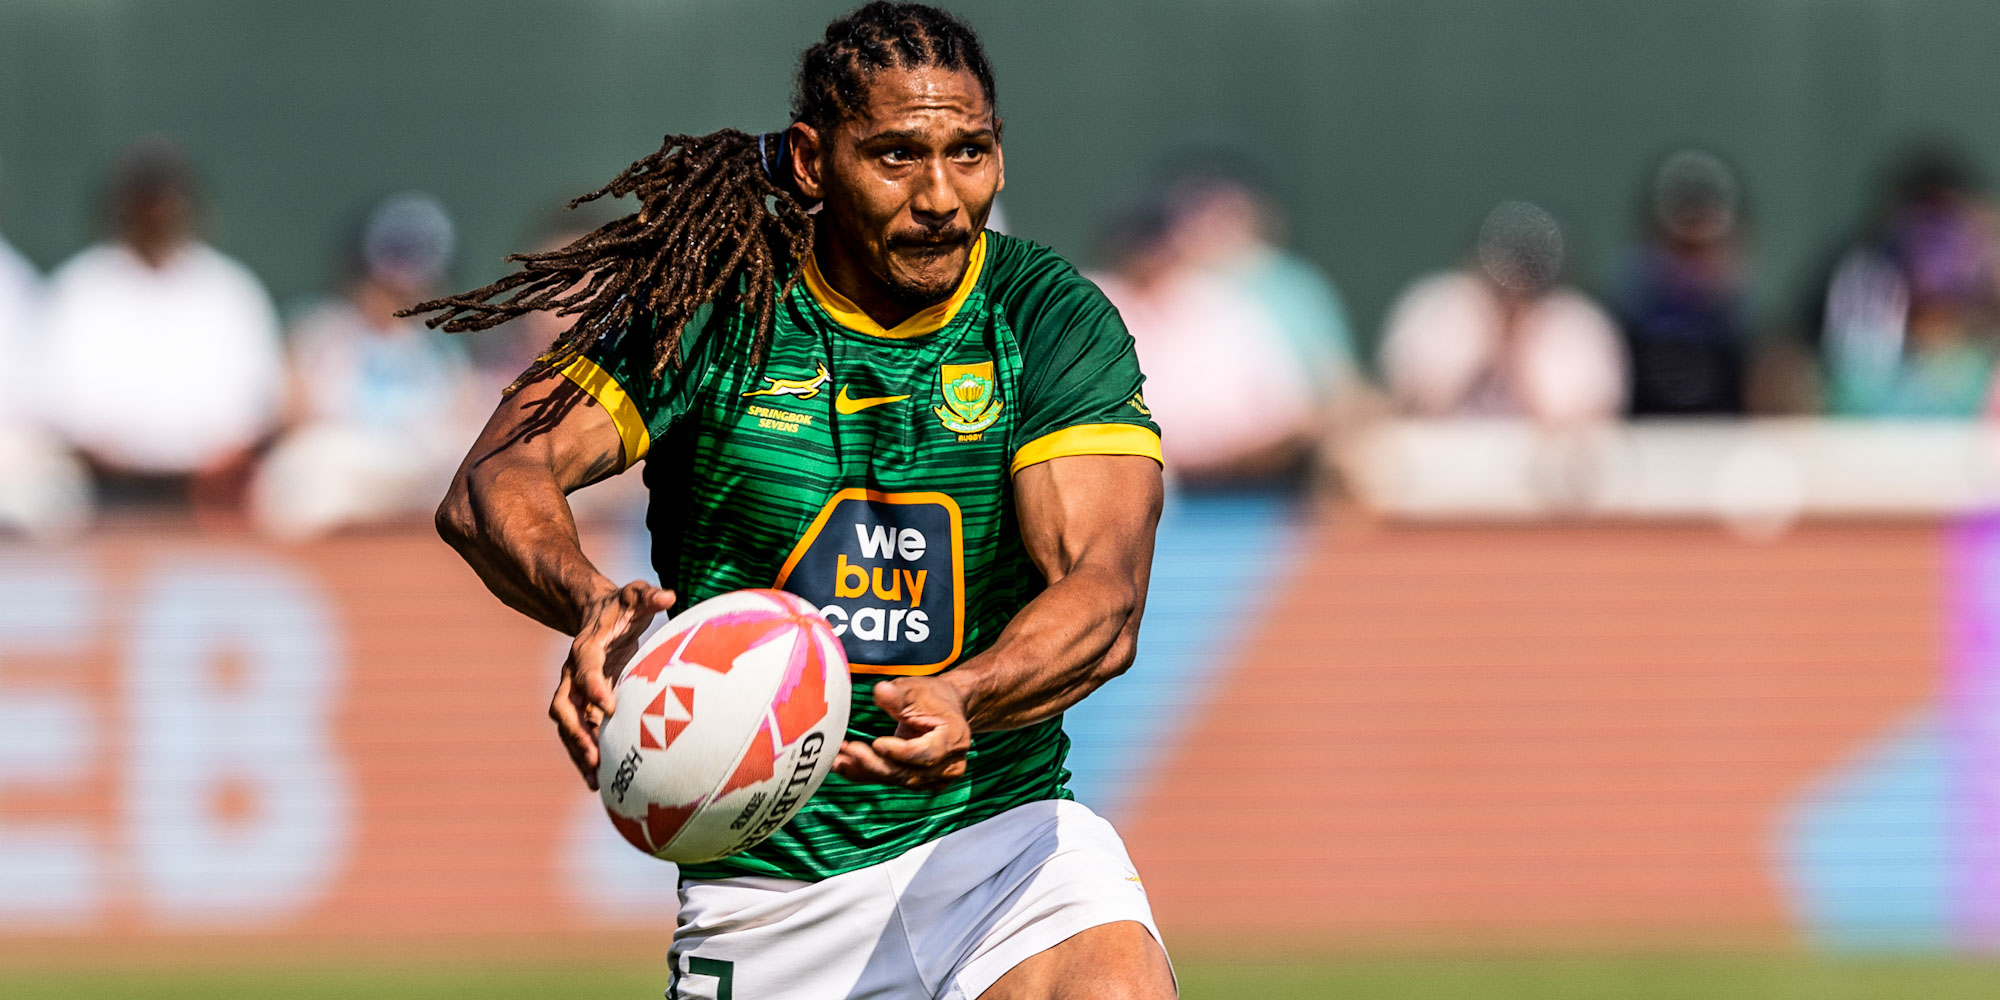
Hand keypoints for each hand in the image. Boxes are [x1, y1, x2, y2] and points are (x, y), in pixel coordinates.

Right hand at [551, 580, 674, 788]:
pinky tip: (602, 778)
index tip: (610, 708)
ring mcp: (575, 691)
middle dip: (576, 733)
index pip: (584, 669)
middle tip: (594, 758)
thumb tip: (668, 595)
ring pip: (568, 726)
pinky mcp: (584, 703)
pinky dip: (586, 753)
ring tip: (595, 781)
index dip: (594, 688)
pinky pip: (580, 731)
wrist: (596, 611)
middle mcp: (573, 673)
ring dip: (578, 752)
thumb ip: (648, 595)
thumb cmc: (621, 605)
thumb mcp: (634, 595)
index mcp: (586, 648)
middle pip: (564, 707)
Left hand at [834, 677, 970, 790]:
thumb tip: (881, 691)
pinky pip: (891, 781)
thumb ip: (898, 695)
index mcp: (954, 739)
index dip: (899, 751)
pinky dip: (867, 774)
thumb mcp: (915, 689)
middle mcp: (950, 765)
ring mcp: (937, 778)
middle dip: (875, 763)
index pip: (925, 754)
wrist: (945, 709)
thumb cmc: (932, 697)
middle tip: (849, 750)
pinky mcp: (920, 782)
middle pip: (909, 773)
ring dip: (866, 770)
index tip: (876, 742)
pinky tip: (844, 766)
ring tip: (839, 758)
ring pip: (898, 780)